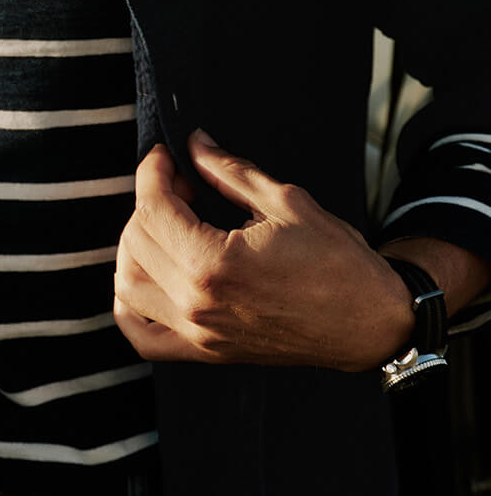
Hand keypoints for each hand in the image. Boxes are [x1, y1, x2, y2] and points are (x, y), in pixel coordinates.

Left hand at [114, 131, 413, 370]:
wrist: (368, 322)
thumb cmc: (337, 262)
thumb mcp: (285, 202)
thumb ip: (229, 171)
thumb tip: (194, 144)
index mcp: (215, 265)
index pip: (153, 209)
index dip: (153, 171)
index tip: (167, 156)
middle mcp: (197, 305)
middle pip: (137, 241)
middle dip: (149, 200)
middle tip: (181, 184)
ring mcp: (197, 334)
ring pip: (127, 284)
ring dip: (134, 245)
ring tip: (166, 223)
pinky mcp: (205, 352)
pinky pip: (141, 334)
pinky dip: (129, 301)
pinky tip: (149, 272)